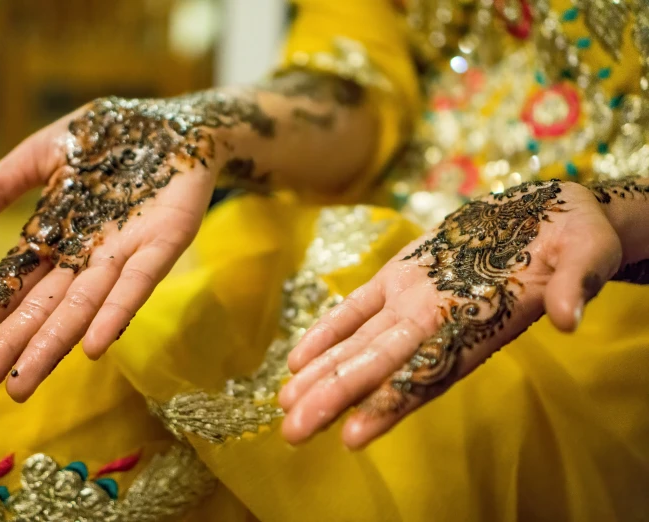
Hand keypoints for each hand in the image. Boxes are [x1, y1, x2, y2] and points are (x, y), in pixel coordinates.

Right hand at [0, 94, 262, 404]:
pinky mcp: (163, 243)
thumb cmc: (109, 139)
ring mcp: (124, 254)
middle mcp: (85, 256)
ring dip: (53, 345)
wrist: (175, 122)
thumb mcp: (43, 154)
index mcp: (54, 236)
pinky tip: (94, 345)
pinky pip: (138, 283)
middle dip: (9, 350)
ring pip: (84, 307)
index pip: (10, 285)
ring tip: (21, 385)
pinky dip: (116, 313)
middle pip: (42, 309)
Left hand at [279, 180, 625, 448]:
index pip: (431, 374)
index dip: (393, 403)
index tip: (354, 434)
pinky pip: (358, 305)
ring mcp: (415, 299)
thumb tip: (570, 317)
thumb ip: (577, 283)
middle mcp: (439, 323)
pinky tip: (298, 357)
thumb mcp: (588, 253)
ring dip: (322, 372)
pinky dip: (328, 329)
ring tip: (286, 403)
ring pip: (360, 342)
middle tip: (293, 430)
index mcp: (480, 325)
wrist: (550, 215)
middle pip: (381, 365)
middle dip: (336, 397)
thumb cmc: (576, 238)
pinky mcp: (402, 274)